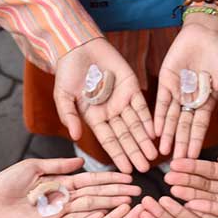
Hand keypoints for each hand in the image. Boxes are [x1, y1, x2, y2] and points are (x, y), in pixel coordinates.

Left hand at [0, 158, 140, 217]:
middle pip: (96, 194)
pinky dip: (91, 216)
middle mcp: (64, 198)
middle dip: (117, 192)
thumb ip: (59, 165)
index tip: (128, 177)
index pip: (92, 180)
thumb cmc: (8, 181)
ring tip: (129, 202)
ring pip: (90, 206)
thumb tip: (82, 161)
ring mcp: (59, 212)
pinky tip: (108, 213)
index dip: (110, 179)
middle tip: (138, 192)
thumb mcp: (35, 166)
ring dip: (110, 204)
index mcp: (62, 182)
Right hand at [54, 38, 157, 172]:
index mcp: (94, 118)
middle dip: (135, 153)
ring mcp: (122, 100)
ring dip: (144, 140)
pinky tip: (154, 133)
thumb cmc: (67, 72)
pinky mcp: (132, 86)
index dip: (118, 155)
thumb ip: (68, 116)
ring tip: (153, 156)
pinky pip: (142, 106)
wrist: (78, 46)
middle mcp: (110, 112)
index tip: (127, 170)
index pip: (109, 141)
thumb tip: (76, 136)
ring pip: (136, 125)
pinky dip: (148, 119)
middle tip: (145, 169)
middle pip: (125, 137)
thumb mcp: (63, 96)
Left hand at [155, 14, 217, 158]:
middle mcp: (191, 101)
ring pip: (171, 118)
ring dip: (168, 135)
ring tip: (164, 152)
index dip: (197, 142)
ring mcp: (177, 93)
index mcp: (207, 103)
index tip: (193, 158)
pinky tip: (156, 131)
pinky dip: (159, 117)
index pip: (200, 126)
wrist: (207, 33)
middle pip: (184, 126)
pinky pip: (161, 103)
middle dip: (181, 144)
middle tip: (176, 163)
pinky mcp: (165, 83)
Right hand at [164, 142, 217, 217]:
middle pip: (207, 185)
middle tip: (166, 178)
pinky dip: (209, 208)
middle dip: (187, 181)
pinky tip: (192, 204)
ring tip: (173, 190)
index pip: (212, 170)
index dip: (194, 167)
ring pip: (212, 199)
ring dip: (192, 195)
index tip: (175, 163)